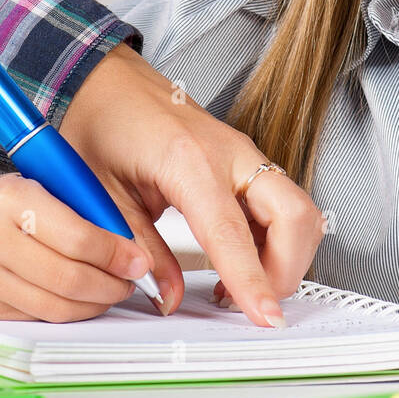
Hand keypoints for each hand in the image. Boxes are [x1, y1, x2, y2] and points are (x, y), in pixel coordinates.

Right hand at [0, 173, 155, 321]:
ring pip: (56, 305)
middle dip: (111, 284)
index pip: (77, 237)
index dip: (115, 253)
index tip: (138, 260)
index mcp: (11, 198)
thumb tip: (131, 249)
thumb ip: (81, 212)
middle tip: (130, 280)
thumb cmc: (3, 205)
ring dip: (95, 303)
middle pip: (68, 277)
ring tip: (112, 290)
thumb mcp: (39, 187)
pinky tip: (83, 299)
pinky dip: (70, 311)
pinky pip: (39, 316)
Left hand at [59, 43, 324, 327]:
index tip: (266, 318)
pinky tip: (244, 258)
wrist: (102, 79)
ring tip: (244, 283)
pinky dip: (279, 238)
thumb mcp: (102, 194)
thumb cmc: (98, 123)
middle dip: (288, 269)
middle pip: (296, 216)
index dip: (254, 281)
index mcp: (189, 161)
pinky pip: (284, 203)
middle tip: (253, 302)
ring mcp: (243, 154)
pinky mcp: (245, 161)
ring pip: (300, 211)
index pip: (234, 234)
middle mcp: (230, 153)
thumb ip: (138, 248)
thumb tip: (167, 297)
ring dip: (288, 255)